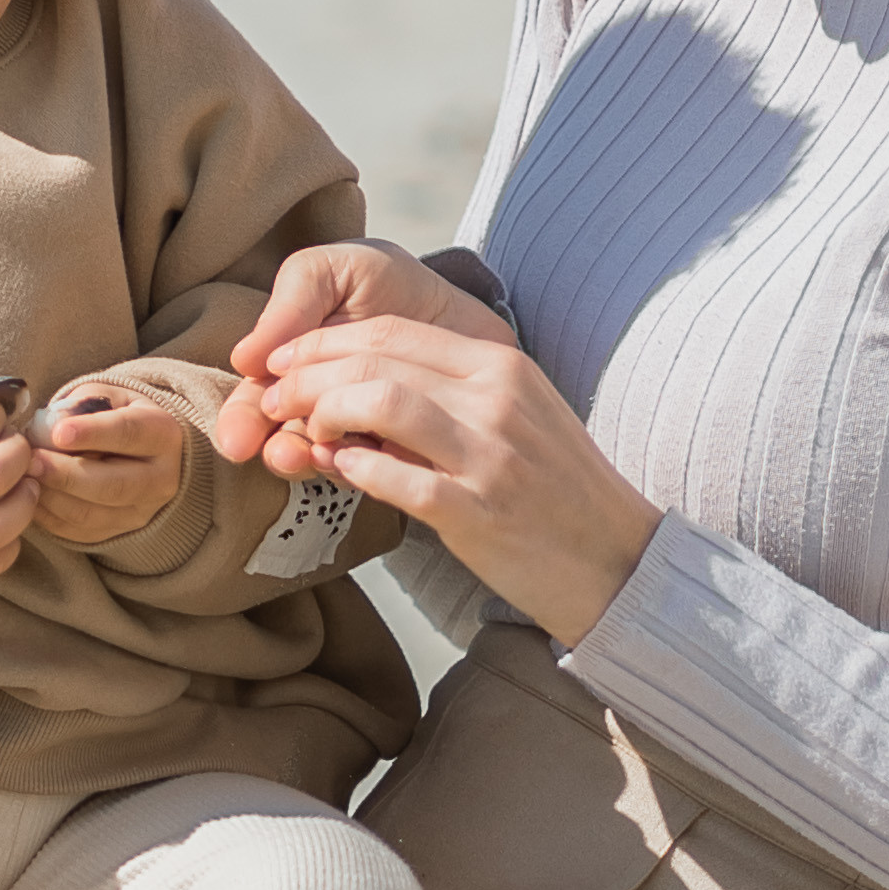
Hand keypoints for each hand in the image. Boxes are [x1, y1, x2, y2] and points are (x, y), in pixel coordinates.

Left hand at [28, 385, 187, 545]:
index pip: (129, 434)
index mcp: (163, 434)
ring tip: (26, 476)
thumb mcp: (109, 396)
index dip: (93, 433)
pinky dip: (49, 516)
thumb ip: (83, 404)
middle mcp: (161, 479)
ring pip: (92, 514)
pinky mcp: (119, 532)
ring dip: (52, 497)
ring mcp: (142, 512)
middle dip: (66, 475)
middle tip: (31, 462)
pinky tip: (31, 495)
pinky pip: (78, 532)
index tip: (58, 432)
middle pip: (112, 485)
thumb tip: (52, 427)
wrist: (143, 451)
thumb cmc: (118, 416)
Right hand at [221, 241, 516, 476]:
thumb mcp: (338, 270)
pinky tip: (357, 452)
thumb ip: (294, 302)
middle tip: (277, 452)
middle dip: (273, 449)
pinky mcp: (399, 450)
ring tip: (309, 454)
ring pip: (322, 458)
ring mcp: (356, 433)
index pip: (255, 401)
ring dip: (311, 460)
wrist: (462, 303)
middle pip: (280, 438)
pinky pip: (377, 466)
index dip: (240, 421)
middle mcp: (316, 407)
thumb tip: (247, 358)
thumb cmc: (390, 284)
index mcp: (290, 368)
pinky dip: (362, 463)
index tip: (237, 439)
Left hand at [246, 317, 659, 646]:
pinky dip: (353, 469)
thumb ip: (446, 393)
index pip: (393, 329)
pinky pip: (395, 477)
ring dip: (324, 415)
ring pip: (380, 403)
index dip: (324, 342)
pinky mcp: (477, 511)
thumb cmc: (553, 489)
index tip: (286, 364)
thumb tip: (356, 384)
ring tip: (307, 435)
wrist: (614, 559)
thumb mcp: (515, 416)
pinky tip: (339, 470)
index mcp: (501, 366)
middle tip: (274, 401)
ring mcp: (488, 455)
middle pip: (376, 359)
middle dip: (306, 376)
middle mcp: (495, 399)